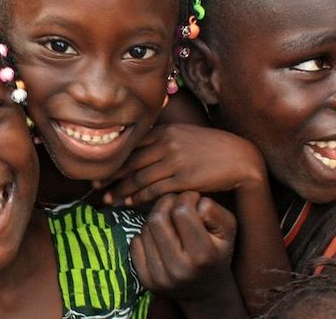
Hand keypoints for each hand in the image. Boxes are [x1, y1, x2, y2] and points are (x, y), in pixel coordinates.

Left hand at [103, 124, 265, 205]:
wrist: (240, 157)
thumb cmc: (210, 147)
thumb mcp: (184, 134)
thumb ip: (162, 138)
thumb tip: (140, 148)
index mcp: (164, 131)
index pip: (130, 145)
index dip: (112, 158)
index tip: (97, 168)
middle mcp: (166, 144)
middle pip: (130, 161)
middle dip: (110, 176)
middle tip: (95, 187)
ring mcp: (174, 161)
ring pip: (139, 177)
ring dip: (121, 190)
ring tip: (109, 200)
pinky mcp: (184, 178)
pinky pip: (155, 190)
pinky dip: (139, 198)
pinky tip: (129, 204)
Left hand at [130, 192, 237, 303]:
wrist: (206, 291)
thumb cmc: (217, 252)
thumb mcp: (227, 230)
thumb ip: (213, 210)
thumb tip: (191, 202)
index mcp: (203, 256)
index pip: (181, 211)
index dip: (186, 198)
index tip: (192, 199)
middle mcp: (179, 269)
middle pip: (157, 218)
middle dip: (166, 203)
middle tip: (176, 204)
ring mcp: (159, 277)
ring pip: (145, 228)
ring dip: (156, 220)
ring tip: (171, 225)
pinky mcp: (145, 280)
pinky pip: (135, 243)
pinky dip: (146, 236)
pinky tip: (160, 240)